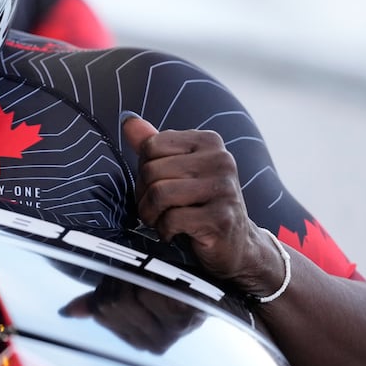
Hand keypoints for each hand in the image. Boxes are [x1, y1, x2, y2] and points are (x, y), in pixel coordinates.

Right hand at [61, 280, 202, 353]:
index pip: (102, 309)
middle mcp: (152, 343)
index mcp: (136, 341)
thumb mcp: (124, 293)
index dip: (108, 285)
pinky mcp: (185, 314)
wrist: (205, 285)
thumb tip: (66, 312)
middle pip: (115, 302)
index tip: (120, 275)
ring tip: (150, 271)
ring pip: (133, 294)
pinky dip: (155, 276)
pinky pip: (155, 290)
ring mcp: (171, 331)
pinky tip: (163, 273)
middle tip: (136, 270)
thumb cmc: (161, 286)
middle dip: (121, 279)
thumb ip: (95, 303)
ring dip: (139, 275)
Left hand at [122, 115, 280, 293]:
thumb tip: (128, 120)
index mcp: (208, 141)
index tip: (155, 186)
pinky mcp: (221, 218)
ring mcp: (224, 189)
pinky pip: (172, 219)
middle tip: (155, 209)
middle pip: (152, 170)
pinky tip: (174, 233)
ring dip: (151, 214)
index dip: (143, 170)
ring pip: (159, 193)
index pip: (151, 146)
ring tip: (160, 220)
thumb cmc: (200, 203)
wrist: (237, 245)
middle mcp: (221, 160)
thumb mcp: (179, 170)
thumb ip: (154, 145)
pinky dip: (164, 231)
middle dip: (144, 195)